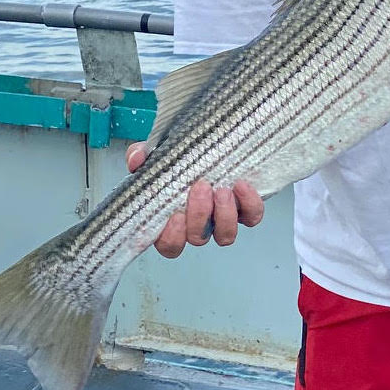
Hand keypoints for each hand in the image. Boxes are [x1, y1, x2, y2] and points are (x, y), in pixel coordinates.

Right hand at [125, 142, 263, 257]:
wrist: (215, 144)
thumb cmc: (182, 157)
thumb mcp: (157, 154)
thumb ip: (141, 156)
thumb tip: (136, 160)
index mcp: (174, 220)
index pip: (169, 245)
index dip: (172, 237)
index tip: (174, 215)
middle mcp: (199, 225)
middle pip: (198, 238)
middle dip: (199, 215)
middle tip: (200, 187)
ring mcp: (224, 219)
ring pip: (225, 236)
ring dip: (224, 215)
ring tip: (221, 189)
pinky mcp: (246, 209)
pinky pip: (252, 217)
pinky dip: (249, 204)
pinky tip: (241, 185)